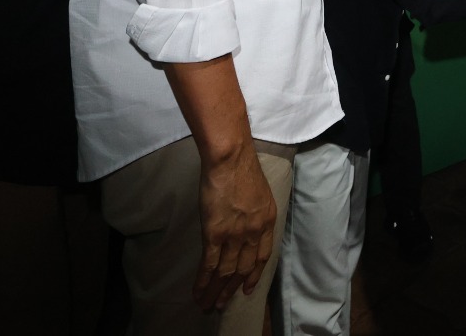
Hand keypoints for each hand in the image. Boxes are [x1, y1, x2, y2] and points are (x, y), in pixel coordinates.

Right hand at [194, 146, 275, 311]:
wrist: (230, 159)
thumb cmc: (242, 168)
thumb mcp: (259, 193)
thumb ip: (254, 212)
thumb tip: (243, 222)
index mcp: (267, 221)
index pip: (262, 256)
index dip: (254, 275)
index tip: (247, 289)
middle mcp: (254, 233)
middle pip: (243, 269)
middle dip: (232, 290)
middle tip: (221, 305)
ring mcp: (235, 235)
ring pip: (226, 272)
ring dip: (215, 291)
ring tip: (207, 305)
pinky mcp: (215, 234)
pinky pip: (210, 264)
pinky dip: (203, 281)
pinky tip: (198, 291)